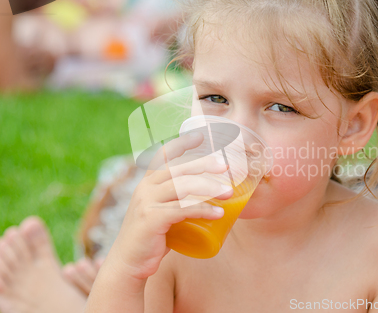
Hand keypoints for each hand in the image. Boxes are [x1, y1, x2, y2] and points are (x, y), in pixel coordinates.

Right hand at [107, 132, 231, 279]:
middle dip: (204, 165)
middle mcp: (145, 188)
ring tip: (229, 193)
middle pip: (179, 168)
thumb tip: (207, 196)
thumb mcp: (161, 211)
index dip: (181, 143)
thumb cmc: (151, 237)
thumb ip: (176, 201)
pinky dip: (203, 210)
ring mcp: (147, 202)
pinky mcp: (151, 219)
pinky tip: (218, 214)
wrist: (128, 262)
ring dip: (209, 188)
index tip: (200, 136)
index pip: (162, 155)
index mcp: (147, 182)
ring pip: (183, 187)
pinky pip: (182, 210)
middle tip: (226, 167)